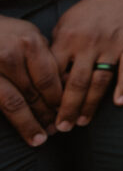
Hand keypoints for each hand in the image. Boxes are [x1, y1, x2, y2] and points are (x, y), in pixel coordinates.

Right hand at [0, 15, 62, 145]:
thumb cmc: (5, 32)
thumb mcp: (29, 35)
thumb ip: (46, 57)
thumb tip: (68, 83)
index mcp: (29, 43)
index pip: (49, 79)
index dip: (58, 99)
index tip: (64, 112)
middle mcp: (10, 57)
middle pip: (34, 93)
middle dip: (47, 114)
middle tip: (57, 130)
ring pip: (14, 103)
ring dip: (29, 123)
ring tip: (40, 137)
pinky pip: (0, 104)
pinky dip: (12, 119)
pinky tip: (21, 130)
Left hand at [50, 0, 122, 130]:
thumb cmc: (95, 8)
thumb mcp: (69, 21)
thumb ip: (59, 45)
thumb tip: (48, 72)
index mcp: (68, 37)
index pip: (54, 72)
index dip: (48, 95)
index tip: (45, 113)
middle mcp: (89, 43)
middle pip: (76, 82)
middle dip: (67, 108)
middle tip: (62, 127)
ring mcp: (112, 45)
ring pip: (100, 80)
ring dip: (91, 103)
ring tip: (83, 121)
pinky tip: (120, 102)